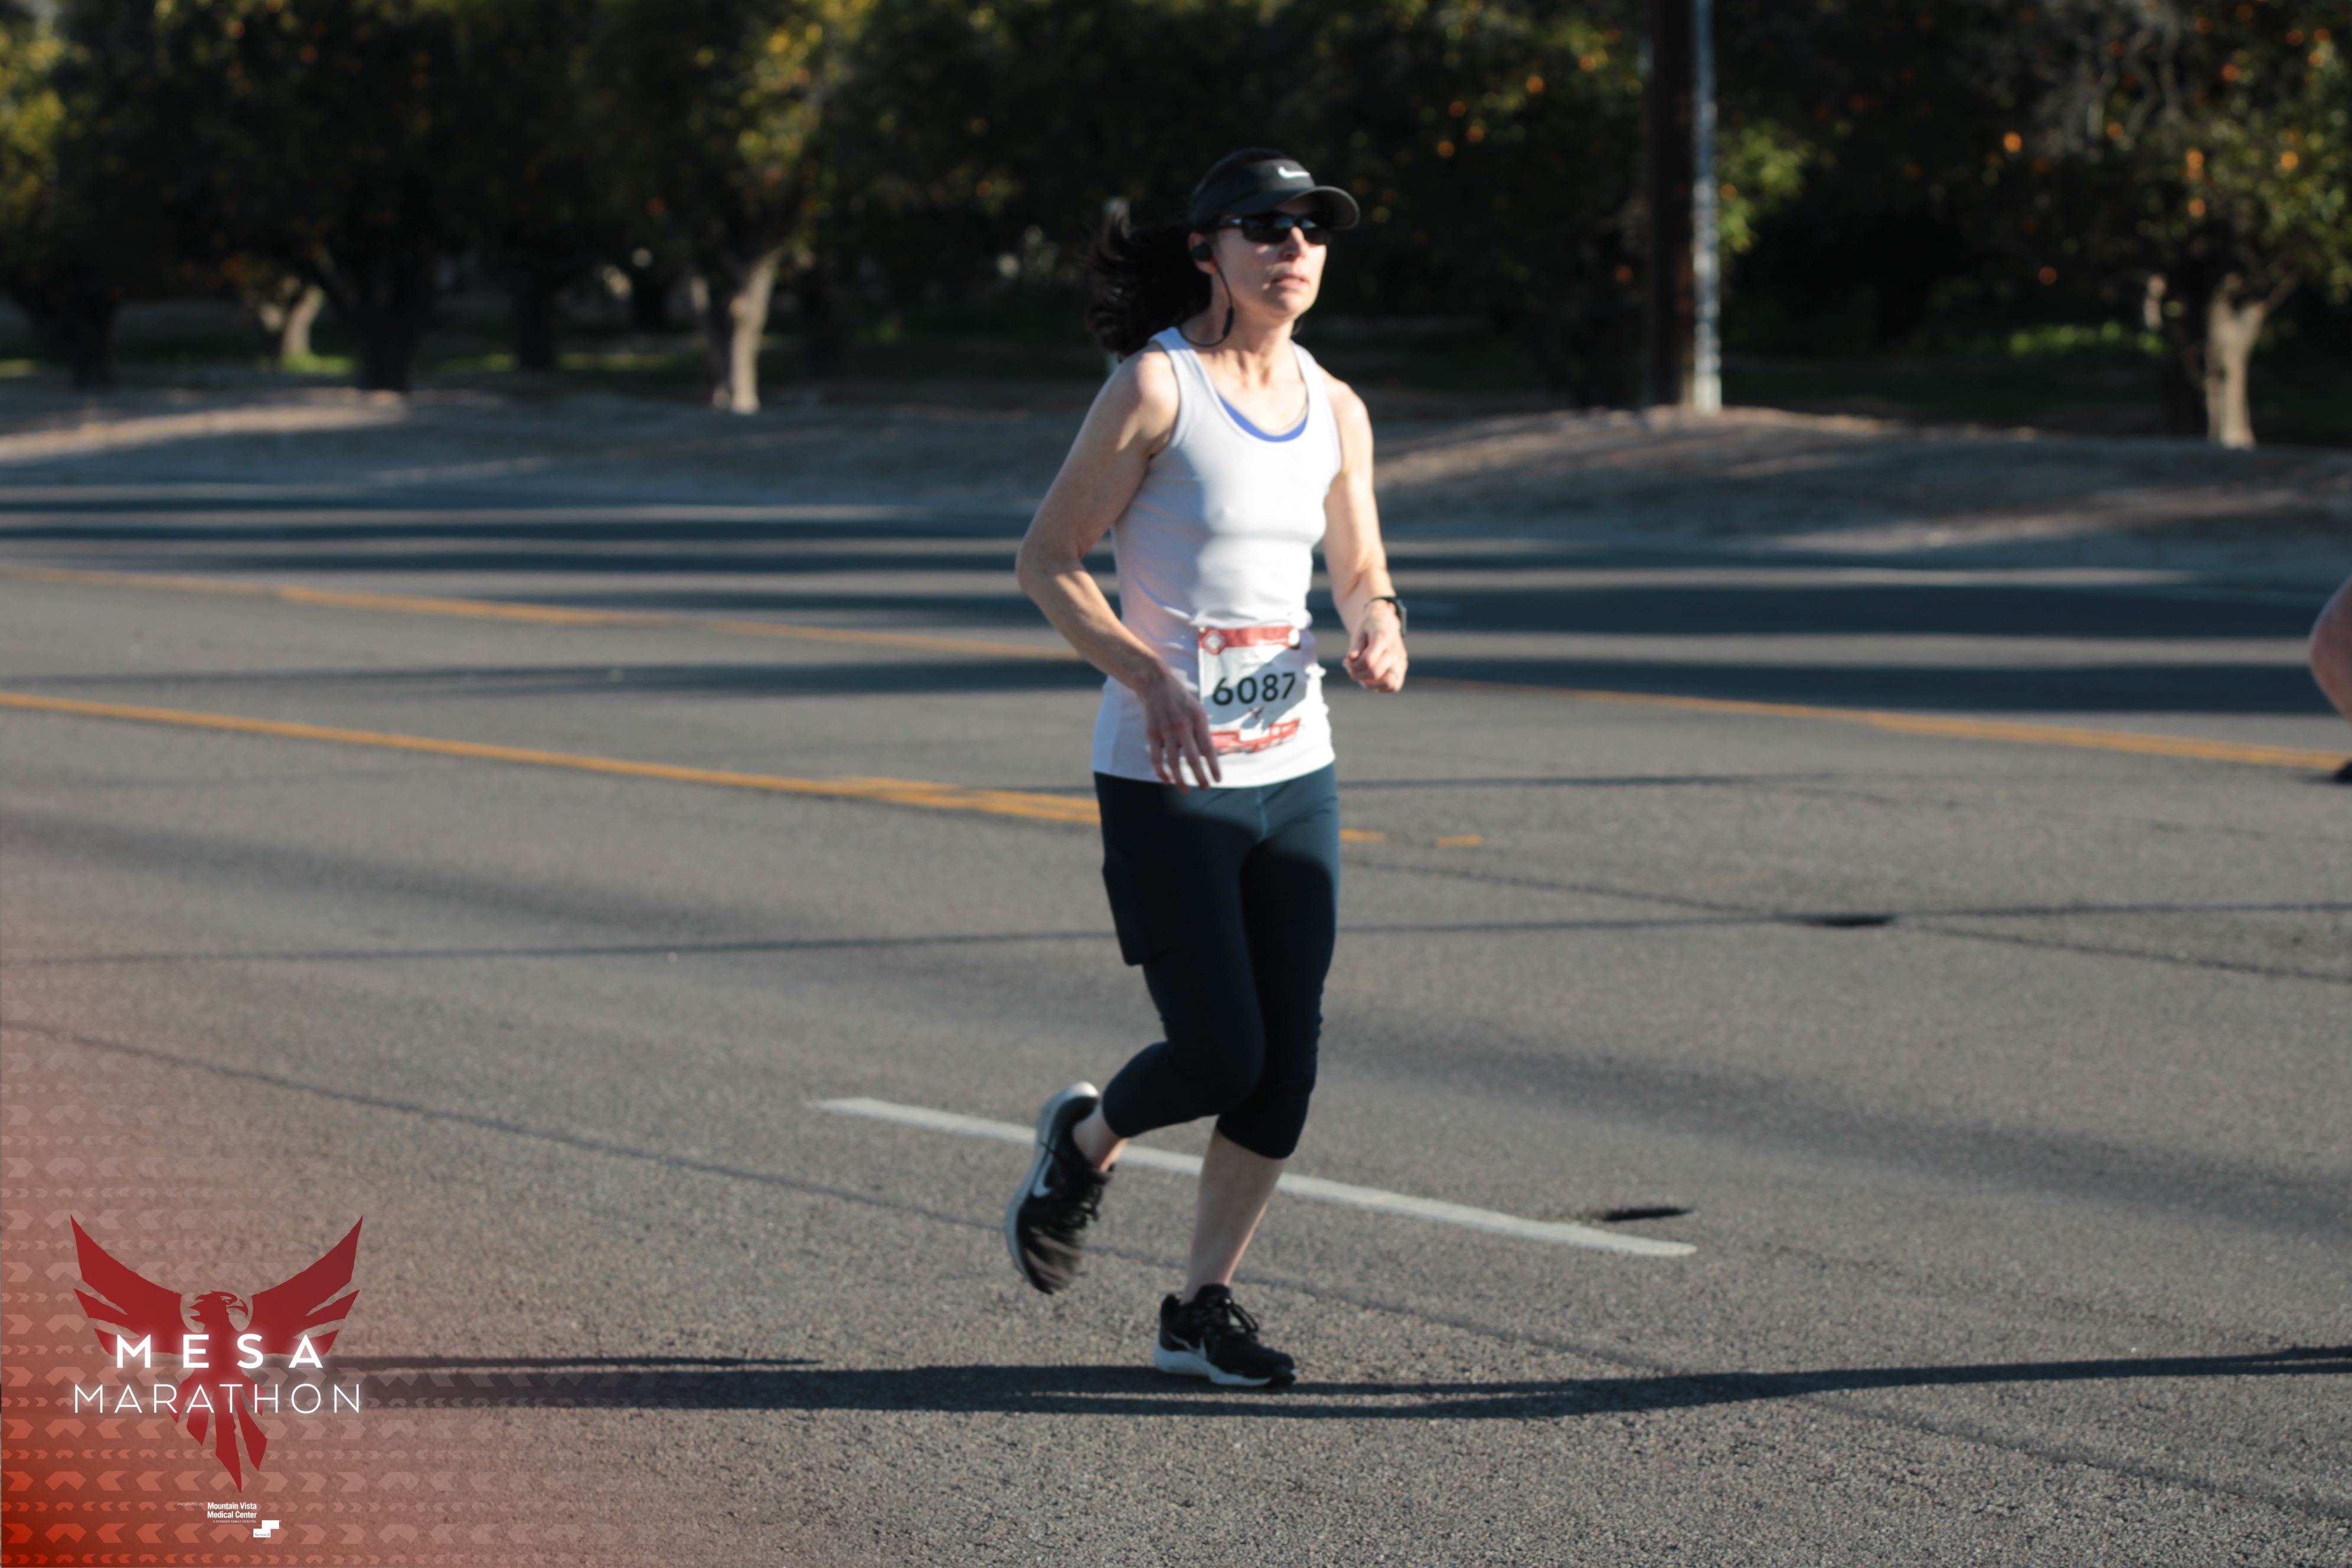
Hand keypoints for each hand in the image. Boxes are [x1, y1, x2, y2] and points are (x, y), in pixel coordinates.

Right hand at [1134, 662, 1223, 791]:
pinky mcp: (1151, 733)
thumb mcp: (1197, 710)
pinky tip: (1167, 780)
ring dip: (1180, 780)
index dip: (1214, 767)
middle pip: (1193, 759)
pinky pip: (1156, 758)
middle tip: (1205, 788)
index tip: (1218, 780)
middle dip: (1200, 777)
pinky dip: (1162, 772)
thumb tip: (1207, 756)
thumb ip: (1202, 732)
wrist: (1155, 683)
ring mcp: (1166, 730)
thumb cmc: (1180, 699)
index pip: (1209, 749)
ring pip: (1174, 762)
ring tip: (1185, 791)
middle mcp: (1183, 725)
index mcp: (1198, 720)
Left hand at [1343, 604, 1406, 692]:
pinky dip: (1383, 688)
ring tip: (1361, 678)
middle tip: (1350, 670)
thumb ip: (1354, 646)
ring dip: (1371, 684)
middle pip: (1376, 672)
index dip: (1353, 666)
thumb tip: (1350, 659)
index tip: (1346, 662)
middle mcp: (1394, 649)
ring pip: (1389, 682)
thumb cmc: (1368, 625)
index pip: (1367, 661)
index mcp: (1382, 637)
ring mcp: (1400, 658)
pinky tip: (1372, 681)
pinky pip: (1395, 684)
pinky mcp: (1402, 665)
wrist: (1384, 619)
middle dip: (1358, 676)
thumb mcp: (1358, 631)